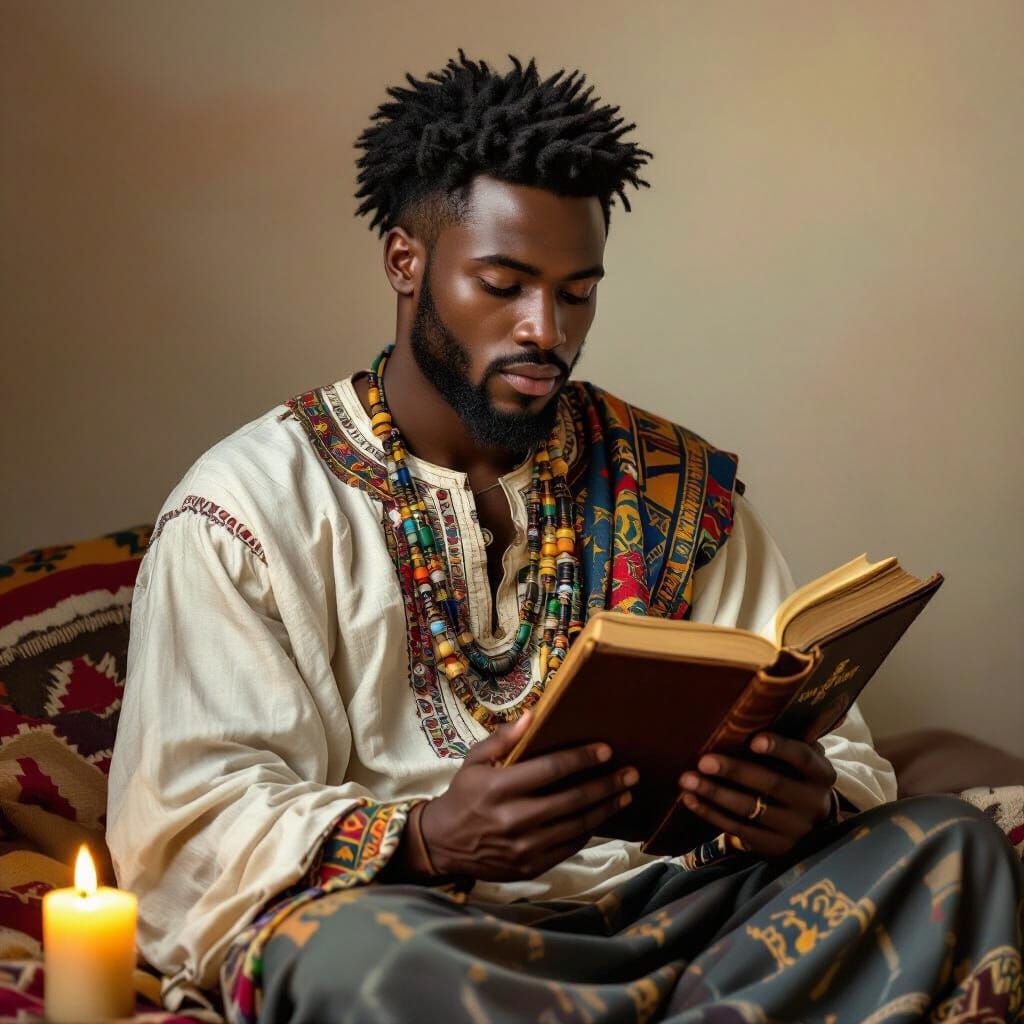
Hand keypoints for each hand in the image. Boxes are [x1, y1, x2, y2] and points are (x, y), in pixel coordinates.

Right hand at [419, 710, 638, 882]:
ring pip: (576, 826)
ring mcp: (523, 847)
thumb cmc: (463, 795)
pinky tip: (600, 817)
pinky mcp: (529, 867)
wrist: (442, 845)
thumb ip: (502, 739)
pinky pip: (568, 848)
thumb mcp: (474, 762)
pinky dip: (587, 831)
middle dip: (606, 785)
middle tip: (631, 773)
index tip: (606, 750)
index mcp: (498, 788)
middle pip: (572, 800)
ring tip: (625, 794)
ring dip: (605, 809)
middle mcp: (513, 819)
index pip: (550, 769)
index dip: (581, 758)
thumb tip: (532, 716)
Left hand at [677, 732, 837, 857]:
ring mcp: (794, 829)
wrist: (811, 828)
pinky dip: (711, 814)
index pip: (803, 758)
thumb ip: (790, 737)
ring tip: (687, 780)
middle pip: (771, 784)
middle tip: (703, 761)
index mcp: (821, 774)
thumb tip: (770, 704)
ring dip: (714, 793)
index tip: (754, 740)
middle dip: (734, 771)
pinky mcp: (774, 847)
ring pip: (750, 810)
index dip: (780, 748)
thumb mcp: (801, 760)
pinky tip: (690, 799)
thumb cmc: (795, 778)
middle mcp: (812, 803)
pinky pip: (737, 830)